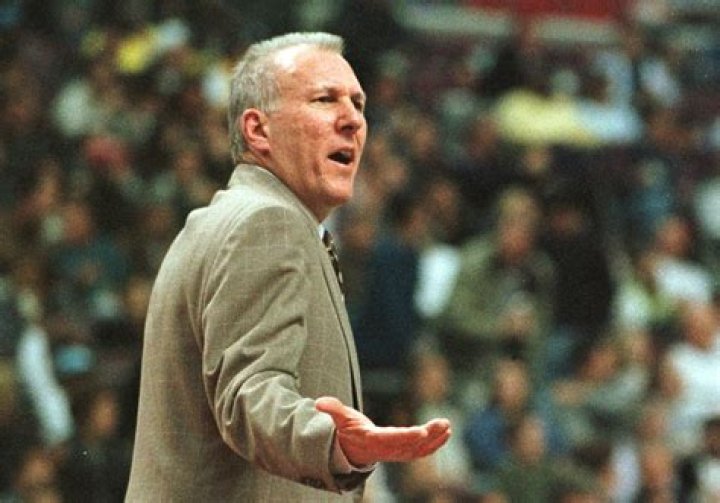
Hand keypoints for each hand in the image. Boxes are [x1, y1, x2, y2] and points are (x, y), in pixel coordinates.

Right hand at [315, 396, 450, 466]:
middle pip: (409, 445)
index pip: (391, 439)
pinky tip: (446, 432)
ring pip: (418, 449)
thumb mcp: (338, 418)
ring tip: (447, 425)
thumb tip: (319, 403)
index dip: (407, 437)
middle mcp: (385, 450)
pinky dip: (434, 444)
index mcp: (371, 440)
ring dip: (435, 439)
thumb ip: (331, 409)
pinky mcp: (402, 452)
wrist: (348, 449)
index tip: (422, 432)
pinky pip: (420, 451)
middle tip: (443, 424)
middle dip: (428, 436)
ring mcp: (395, 453)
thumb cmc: (345, 430)